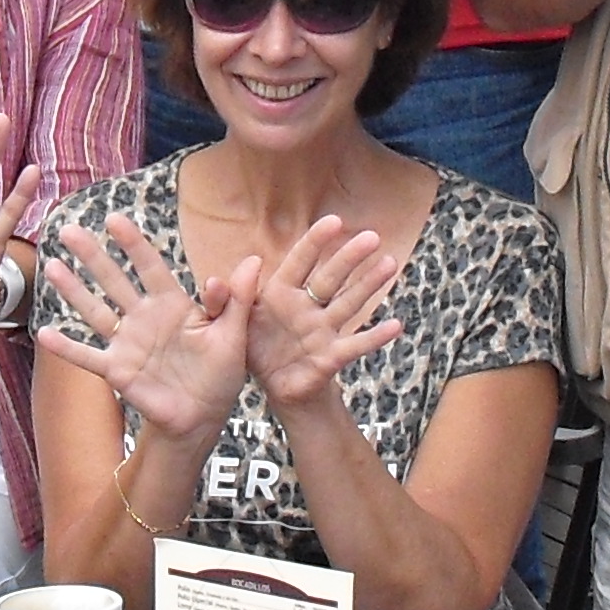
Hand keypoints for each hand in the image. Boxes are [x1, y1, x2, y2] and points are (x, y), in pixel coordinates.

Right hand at [36, 214, 250, 442]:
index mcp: (173, 305)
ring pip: (96, 311)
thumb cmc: (220, 375)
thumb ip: (238, 300)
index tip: (115, 221)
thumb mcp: (234, 335)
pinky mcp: (118, 371)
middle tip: (69, 230)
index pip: (151, 267)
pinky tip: (43, 334)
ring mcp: (128, 344)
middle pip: (115, 281)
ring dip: (74, 290)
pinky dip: (67, 347)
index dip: (133, 244)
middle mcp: (145, 318)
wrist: (202, 417)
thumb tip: (254, 260)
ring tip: (52, 267)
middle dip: (93, 257)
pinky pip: (88, 357)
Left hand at [242, 217, 403, 408]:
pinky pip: (354, 345)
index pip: (299, 262)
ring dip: (369, 285)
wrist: (275, 387)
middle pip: (330, 278)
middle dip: (349, 257)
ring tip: (390, 263)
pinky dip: (375, 336)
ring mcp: (321, 331)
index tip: (334, 221)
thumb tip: (214, 279)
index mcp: (280, 294)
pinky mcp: (329, 357)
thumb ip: (227, 302)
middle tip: (372, 235)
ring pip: (348, 303)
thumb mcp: (234, 324)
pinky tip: (396, 325)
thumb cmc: (257, 348)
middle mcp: (306, 307)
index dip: (316, 242)